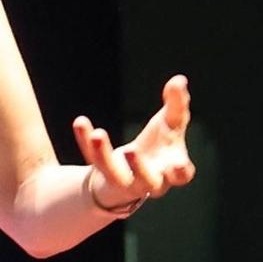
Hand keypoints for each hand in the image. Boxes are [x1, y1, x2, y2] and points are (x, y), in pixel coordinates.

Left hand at [73, 75, 195, 207]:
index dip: (181, 172)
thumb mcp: (169, 125)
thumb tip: (180, 79)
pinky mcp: (103, 176)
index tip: (179, 165)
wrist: (130, 171)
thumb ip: (177, 105)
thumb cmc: (158, 146)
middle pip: (148, 180)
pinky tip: (80, 122)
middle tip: (130, 150)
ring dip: (105, 156)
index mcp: (171, 170)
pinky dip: (85, 141)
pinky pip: (93, 159)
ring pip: (115, 174)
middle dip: (139, 168)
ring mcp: (125, 182)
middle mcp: (150, 181)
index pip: (182, 175)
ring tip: (98, 134)